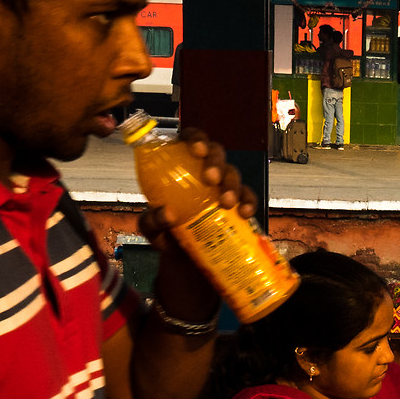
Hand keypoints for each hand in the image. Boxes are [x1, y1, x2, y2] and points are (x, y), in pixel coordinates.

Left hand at [141, 125, 258, 322]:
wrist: (185, 260)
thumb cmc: (166, 233)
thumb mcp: (152, 229)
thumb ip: (151, 221)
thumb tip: (167, 214)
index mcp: (181, 166)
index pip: (190, 140)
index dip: (196, 138)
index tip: (195, 150)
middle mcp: (204, 172)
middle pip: (216, 152)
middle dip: (215, 161)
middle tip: (210, 178)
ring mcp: (223, 187)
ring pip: (233, 173)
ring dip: (231, 184)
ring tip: (226, 202)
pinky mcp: (237, 205)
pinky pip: (248, 197)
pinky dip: (248, 202)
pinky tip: (244, 213)